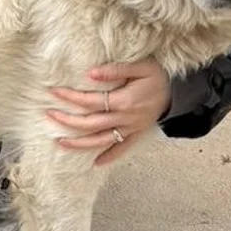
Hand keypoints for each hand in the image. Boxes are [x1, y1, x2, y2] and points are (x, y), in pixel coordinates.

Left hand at [48, 59, 170, 166]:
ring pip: (101, 140)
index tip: (54, 92)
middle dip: (68, 121)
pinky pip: (122, 148)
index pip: (90, 101)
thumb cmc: (159, 76)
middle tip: (49, 115)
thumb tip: (91, 74)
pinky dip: (109, 157)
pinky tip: (96, 163)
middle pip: (91, 124)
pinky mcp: (137, 134)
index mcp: (124, 100)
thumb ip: (116, 70)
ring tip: (60, 143)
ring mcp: (131, 129)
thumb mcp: (141, 66)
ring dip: (79, 144)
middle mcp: (125, 118)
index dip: (71, 97)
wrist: (180, 92)